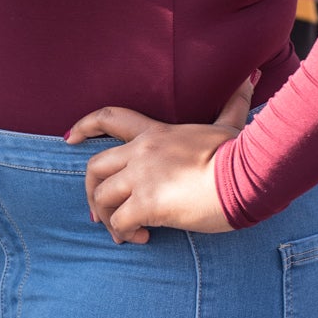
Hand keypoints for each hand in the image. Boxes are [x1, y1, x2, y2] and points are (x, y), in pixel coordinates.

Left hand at [66, 76, 255, 243]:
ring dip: (107, 217)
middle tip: (100, 211)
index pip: (109, 118)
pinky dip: (123, 232)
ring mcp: (142, 178)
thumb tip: (249, 79)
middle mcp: (141, 153)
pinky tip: (140, 238)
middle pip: (94, 167)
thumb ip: (233, 105)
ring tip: (125, 231)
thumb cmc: (243, 153)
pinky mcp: (148, 204)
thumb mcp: (231, 126)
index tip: (68, 138)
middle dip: (91, 190)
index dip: (84, 126)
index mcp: (156, 133)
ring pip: (102, 197)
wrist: (249, 176)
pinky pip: (120, 221)